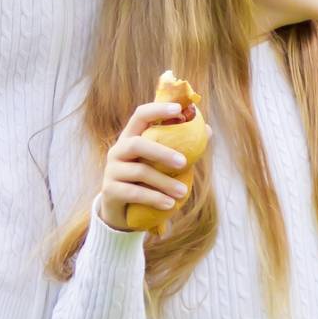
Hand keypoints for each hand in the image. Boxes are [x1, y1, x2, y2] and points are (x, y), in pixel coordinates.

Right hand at [96, 101, 210, 231]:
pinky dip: (154, 198)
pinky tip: (170, 204)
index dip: (158, 109)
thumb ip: (180, 145)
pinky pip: (134, 193)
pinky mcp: (109, 191)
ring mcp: (111, 171)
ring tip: (183, 192)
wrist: (123, 209)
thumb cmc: (147, 178)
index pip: (140, 115)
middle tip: (184, 162)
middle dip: (162, 152)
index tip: (178, 108)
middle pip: (137, 144)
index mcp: (131, 136)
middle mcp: (118, 150)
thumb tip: (207, 130)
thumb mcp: (161, 161)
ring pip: (139, 172)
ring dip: (164, 182)